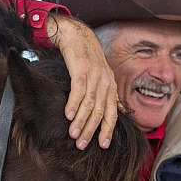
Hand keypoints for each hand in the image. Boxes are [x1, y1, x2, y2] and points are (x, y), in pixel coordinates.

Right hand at [47, 13, 117, 149]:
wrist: (77, 34)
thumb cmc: (86, 58)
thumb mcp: (100, 77)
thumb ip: (105, 95)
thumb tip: (113, 112)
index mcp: (110, 87)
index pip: (112, 114)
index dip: (108, 131)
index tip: (103, 146)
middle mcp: (105, 83)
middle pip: (100, 113)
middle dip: (91, 131)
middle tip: (82, 145)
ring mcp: (94, 76)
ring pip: (89, 105)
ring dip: (81, 121)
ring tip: (73, 135)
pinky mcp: (81, 69)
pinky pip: (78, 91)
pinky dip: (73, 104)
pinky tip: (68, 116)